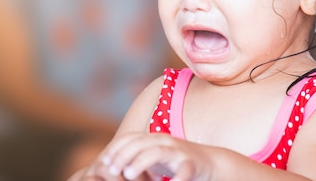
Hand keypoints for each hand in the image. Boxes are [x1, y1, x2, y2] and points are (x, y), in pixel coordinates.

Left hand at [87, 132, 215, 180]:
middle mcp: (164, 142)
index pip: (131, 138)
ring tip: (129, 175)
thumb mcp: (153, 158)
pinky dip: (175, 178)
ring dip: (141, 162)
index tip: (104, 162)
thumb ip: (135, 158)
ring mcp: (178, 151)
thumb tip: (108, 166)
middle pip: (140, 143)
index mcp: (153, 139)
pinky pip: (183, 169)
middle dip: (123, 155)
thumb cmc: (175, 162)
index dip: (116, 148)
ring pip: (157, 151)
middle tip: (111, 169)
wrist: (210, 163)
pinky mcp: (191, 164)